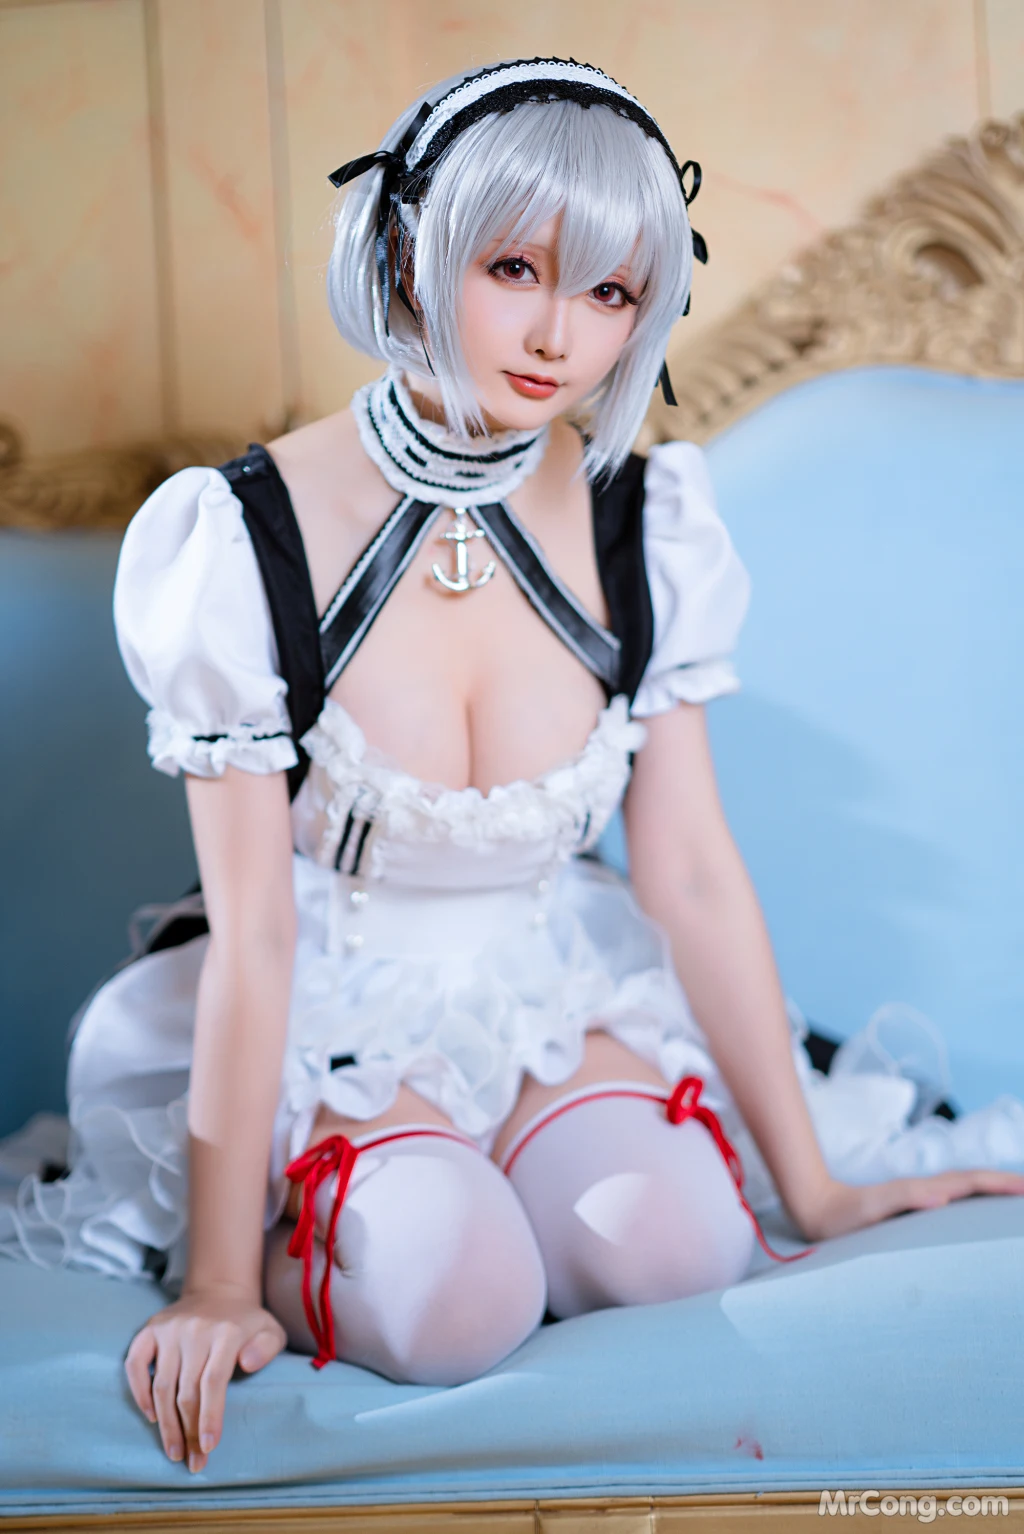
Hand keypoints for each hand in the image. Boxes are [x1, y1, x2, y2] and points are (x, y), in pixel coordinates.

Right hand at [124, 1286, 285, 1471]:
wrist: (219, 1290)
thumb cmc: (246, 1322)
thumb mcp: (271, 1330)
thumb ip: (267, 1348)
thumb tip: (248, 1364)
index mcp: (226, 1332)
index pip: (213, 1382)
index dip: (210, 1417)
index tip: (208, 1448)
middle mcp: (195, 1329)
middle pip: (187, 1391)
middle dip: (189, 1432)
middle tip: (193, 1462)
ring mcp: (169, 1329)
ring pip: (162, 1385)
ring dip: (166, 1425)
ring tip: (174, 1452)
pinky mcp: (150, 1329)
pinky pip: (135, 1365)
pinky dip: (139, 1394)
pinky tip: (152, 1418)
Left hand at [791, 1167, 1023, 1242]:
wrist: (818, 1209)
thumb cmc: (846, 1214)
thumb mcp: (874, 1208)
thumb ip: (904, 1198)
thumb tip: (940, 1195)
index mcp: (926, 1190)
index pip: (973, 1182)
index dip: (1001, 1184)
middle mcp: (927, 1192)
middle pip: (976, 1183)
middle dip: (1006, 1185)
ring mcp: (922, 1200)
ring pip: (966, 1191)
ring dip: (993, 1192)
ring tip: (1017, 1200)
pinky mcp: (914, 1211)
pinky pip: (954, 1204)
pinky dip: (974, 1203)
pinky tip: (977, 1216)